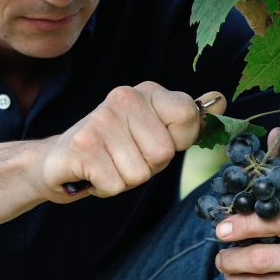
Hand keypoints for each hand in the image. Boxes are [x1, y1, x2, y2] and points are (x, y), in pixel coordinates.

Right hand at [38, 82, 224, 200]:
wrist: (58, 159)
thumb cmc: (114, 147)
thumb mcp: (153, 128)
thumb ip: (186, 117)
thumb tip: (220, 100)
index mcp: (146, 92)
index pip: (188, 116)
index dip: (177, 141)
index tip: (154, 140)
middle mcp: (123, 98)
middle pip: (164, 153)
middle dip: (149, 166)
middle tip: (125, 157)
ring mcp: (100, 121)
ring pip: (140, 174)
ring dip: (126, 179)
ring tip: (108, 164)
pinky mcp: (81, 147)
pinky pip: (116, 185)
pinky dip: (106, 188)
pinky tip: (93, 173)